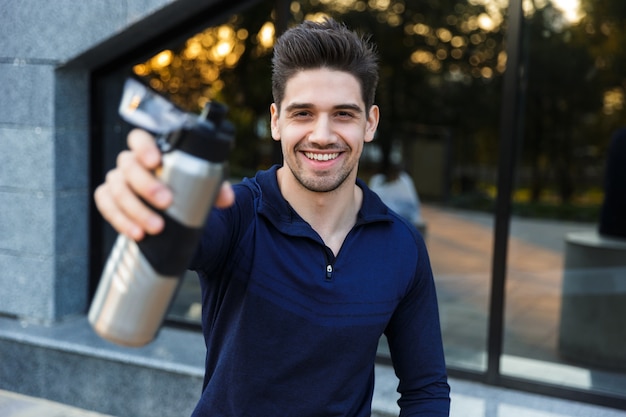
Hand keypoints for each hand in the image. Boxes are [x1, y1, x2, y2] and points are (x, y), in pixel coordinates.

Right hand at [94, 129, 234, 240]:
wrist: (172, 210)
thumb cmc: (186, 188)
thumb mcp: (203, 184)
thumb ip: (216, 187)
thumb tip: (227, 199)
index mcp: (152, 151)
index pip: (139, 139)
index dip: (143, 147)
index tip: (156, 161)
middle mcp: (131, 163)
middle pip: (128, 166)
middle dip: (146, 185)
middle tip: (166, 202)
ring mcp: (118, 180)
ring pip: (117, 189)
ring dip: (136, 209)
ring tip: (156, 227)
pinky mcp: (108, 199)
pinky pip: (106, 206)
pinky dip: (121, 221)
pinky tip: (137, 234)